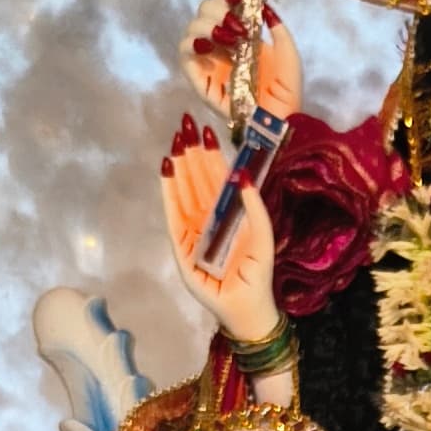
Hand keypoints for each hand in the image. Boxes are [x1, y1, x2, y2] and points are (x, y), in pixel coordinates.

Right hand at [160, 113, 281, 348]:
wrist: (247, 307)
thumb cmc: (257, 273)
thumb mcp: (263, 235)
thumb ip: (254, 206)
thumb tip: (242, 174)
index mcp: (229, 214)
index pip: (217, 179)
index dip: (211, 155)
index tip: (206, 129)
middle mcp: (209, 218)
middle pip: (197, 179)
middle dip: (191, 151)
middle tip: (185, 123)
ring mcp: (193, 230)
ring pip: (184, 191)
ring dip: (180, 165)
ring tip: (176, 139)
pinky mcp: (181, 245)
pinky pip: (173, 213)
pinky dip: (169, 191)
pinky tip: (167, 168)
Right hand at [178, 0, 299, 126]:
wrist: (280, 124)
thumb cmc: (286, 95)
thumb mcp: (289, 58)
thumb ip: (279, 31)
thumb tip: (263, 6)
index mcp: (240, 38)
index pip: (221, 6)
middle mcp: (221, 47)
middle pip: (203, 13)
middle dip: (218, 10)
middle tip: (239, 28)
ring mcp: (209, 64)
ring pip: (191, 30)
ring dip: (208, 26)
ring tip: (230, 39)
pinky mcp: (200, 82)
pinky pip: (185, 56)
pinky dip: (193, 44)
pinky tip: (209, 45)